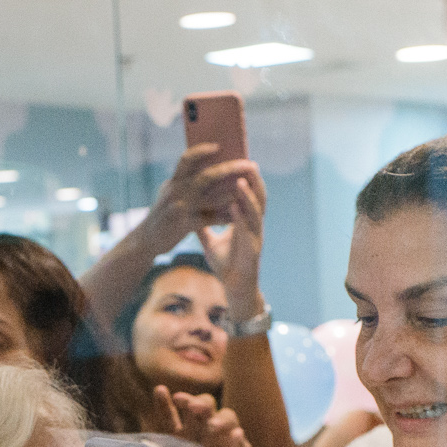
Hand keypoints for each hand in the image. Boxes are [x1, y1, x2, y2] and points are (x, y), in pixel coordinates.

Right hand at [140, 144, 259, 254]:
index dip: (202, 150)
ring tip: (250, 188)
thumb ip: (184, 181)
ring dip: (233, 192)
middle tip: (247, 164)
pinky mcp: (184, 225)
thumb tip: (206, 166)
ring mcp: (180, 209)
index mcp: (173, 182)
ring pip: (212, 197)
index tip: (219, 146)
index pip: (186, 159)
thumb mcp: (169, 193)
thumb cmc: (163, 214)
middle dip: (230, 169)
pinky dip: (225, 216)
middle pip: (206, 176)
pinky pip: (210, 219)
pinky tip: (237, 214)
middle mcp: (176, 192)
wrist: (146, 241)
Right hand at [155, 385, 254, 446]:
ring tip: (179, 399)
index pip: (227, 418)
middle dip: (203, 405)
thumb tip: (238, 432)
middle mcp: (208, 429)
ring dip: (186, 400)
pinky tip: (160, 390)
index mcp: (226, 436)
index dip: (221, 420)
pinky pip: (167, 418)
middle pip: (208, 407)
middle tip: (196, 409)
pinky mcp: (169, 439)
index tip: (213, 428)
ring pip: (188, 408)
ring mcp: (188, 432)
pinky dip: (163, 403)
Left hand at [197, 166, 267, 318]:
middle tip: (246, 160)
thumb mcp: (210, 240)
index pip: (247, 193)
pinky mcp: (253, 249)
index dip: (245, 176)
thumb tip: (189, 209)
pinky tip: (234, 207)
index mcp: (245, 220)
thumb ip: (203, 223)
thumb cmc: (225, 263)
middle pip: (258, 196)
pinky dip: (241, 217)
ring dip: (248, 195)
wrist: (232, 287)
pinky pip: (248, 230)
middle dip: (253, 178)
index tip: (238, 159)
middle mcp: (254, 224)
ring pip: (256, 210)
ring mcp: (255, 236)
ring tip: (240, 180)